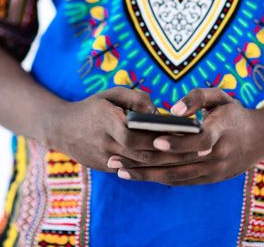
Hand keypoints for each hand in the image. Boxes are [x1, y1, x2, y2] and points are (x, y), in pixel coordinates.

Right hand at [47, 87, 203, 172]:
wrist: (61, 129)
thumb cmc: (91, 106)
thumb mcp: (110, 93)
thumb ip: (135, 98)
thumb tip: (157, 111)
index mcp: (107, 121)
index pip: (137, 134)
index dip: (162, 136)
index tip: (187, 134)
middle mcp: (106, 143)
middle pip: (144, 154)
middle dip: (174, 154)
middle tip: (201, 151)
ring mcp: (105, 159)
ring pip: (141, 165)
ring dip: (167, 164)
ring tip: (192, 159)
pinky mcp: (106, 169)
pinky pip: (133, 170)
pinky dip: (153, 169)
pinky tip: (173, 166)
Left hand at [110, 88, 263, 185]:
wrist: (261, 138)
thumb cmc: (234, 113)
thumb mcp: (220, 96)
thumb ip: (196, 97)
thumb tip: (173, 110)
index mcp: (221, 132)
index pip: (198, 142)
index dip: (177, 143)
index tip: (154, 141)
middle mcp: (217, 156)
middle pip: (177, 164)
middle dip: (144, 163)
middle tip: (115, 158)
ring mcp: (213, 171)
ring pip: (175, 177)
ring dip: (145, 176)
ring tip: (119, 170)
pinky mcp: (210, 179)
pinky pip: (181, 182)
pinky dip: (159, 179)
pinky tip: (138, 175)